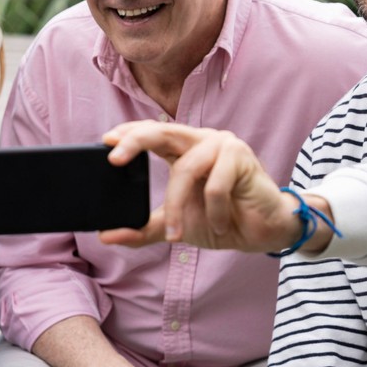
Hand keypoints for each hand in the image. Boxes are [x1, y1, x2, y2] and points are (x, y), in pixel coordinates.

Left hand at [98, 121, 299, 251]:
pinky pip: (216, 185)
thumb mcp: (175, 225)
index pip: (153, 132)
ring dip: (179, 207)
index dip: (130, 134)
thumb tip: (106, 235)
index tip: (105, 142)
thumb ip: (143, 228)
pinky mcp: (242, 157)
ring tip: (179, 235)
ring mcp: (224, 145)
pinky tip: (221, 224)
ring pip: (187, 169)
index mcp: (185, 149)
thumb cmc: (222, 219)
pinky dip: (214, 211)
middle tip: (115, 159)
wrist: (261, 233)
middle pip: (164, 131)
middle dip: (137, 141)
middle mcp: (203, 140)